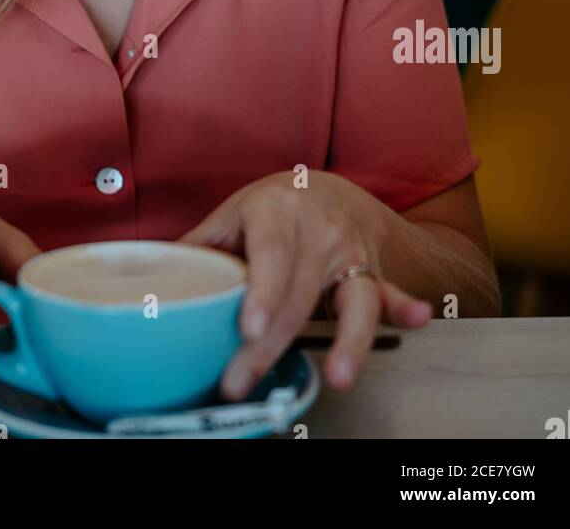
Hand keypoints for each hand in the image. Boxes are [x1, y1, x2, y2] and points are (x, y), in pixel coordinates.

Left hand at [178, 171, 432, 399]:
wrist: (329, 190)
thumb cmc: (273, 207)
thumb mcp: (233, 214)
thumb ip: (199, 248)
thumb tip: (151, 281)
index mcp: (276, 208)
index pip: (269, 252)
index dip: (260, 291)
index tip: (249, 326)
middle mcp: (318, 229)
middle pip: (298, 294)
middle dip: (270, 345)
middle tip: (242, 380)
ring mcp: (350, 252)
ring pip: (352, 299)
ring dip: (349, 339)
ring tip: (340, 373)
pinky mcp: (373, 273)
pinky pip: (389, 293)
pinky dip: (405, 308)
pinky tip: (418, 318)